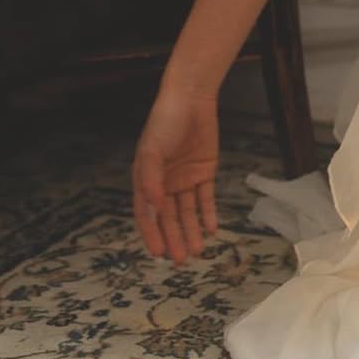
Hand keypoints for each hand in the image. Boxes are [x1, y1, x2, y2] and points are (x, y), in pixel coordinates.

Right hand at [132, 81, 218, 262]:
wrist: (191, 99)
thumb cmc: (164, 122)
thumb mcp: (152, 150)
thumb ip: (151, 179)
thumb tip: (155, 207)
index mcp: (146, 179)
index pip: (147, 214)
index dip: (152, 233)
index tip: (158, 253)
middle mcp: (164, 183)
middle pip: (169, 217)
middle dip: (175, 238)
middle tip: (182, 260)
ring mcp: (184, 178)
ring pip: (188, 212)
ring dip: (192, 231)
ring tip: (198, 251)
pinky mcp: (204, 171)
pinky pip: (206, 198)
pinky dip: (208, 213)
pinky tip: (212, 229)